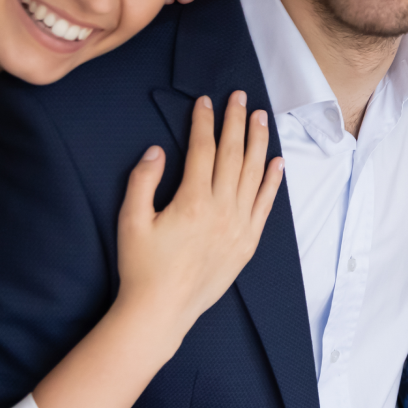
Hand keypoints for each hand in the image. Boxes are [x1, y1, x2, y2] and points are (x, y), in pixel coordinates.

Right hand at [115, 91, 282, 339]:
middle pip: (232, 155)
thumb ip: (143, 181)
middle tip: (240, 97)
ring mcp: (239, 226)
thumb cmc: (141, 267)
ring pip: (253, 175)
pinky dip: (272, 182)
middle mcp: (222, 210)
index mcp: (192, 201)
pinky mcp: (247, 243)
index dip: (204, 122)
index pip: (202, 150)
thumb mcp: (130, 220)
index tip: (205, 101)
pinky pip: (265, 205)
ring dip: (257, 143)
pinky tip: (277, 162)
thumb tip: (156, 150)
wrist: (161, 311)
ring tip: (260, 118)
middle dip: (236, 122)